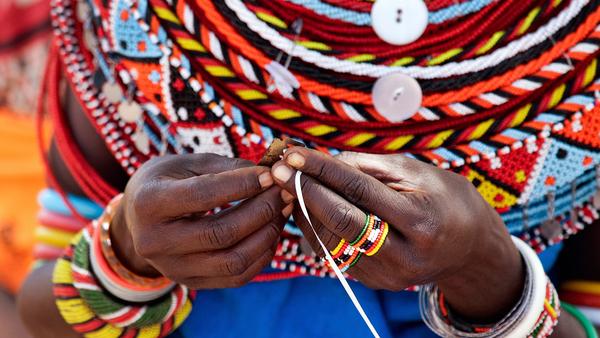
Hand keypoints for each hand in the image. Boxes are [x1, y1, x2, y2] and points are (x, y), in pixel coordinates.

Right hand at [110, 153, 292, 288]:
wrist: (137, 220)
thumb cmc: (166, 182)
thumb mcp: (186, 164)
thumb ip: (225, 167)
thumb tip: (270, 171)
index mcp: (149, 203)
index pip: (203, 195)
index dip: (242, 184)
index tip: (270, 174)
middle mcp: (155, 242)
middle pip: (221, 233)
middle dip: (261, 210)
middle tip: (284, 191)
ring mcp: (173, 268)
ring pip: (232, 261)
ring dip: (267, 235)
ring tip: (281, 210)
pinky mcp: (191, 282)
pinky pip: (236, 277)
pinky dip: (261, 255)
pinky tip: (271, 232)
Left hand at [271, 148, 523, 321]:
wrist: (468, 247)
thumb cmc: (443, 198)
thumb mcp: (417, 172)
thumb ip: (369, 167)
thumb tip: (322, 161)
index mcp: (420, 222)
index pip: (359, 190)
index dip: (322, 169)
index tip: (294, 152)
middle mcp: (403, 255)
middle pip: (339, 220)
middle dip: (304, 190)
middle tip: (278, 168)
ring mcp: (387, 275)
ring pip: (330, 241)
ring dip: (304, 210)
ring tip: (289, 183)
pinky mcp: (374, 283)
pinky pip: (334, 253)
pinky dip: (316, 228)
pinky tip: (306, 206)